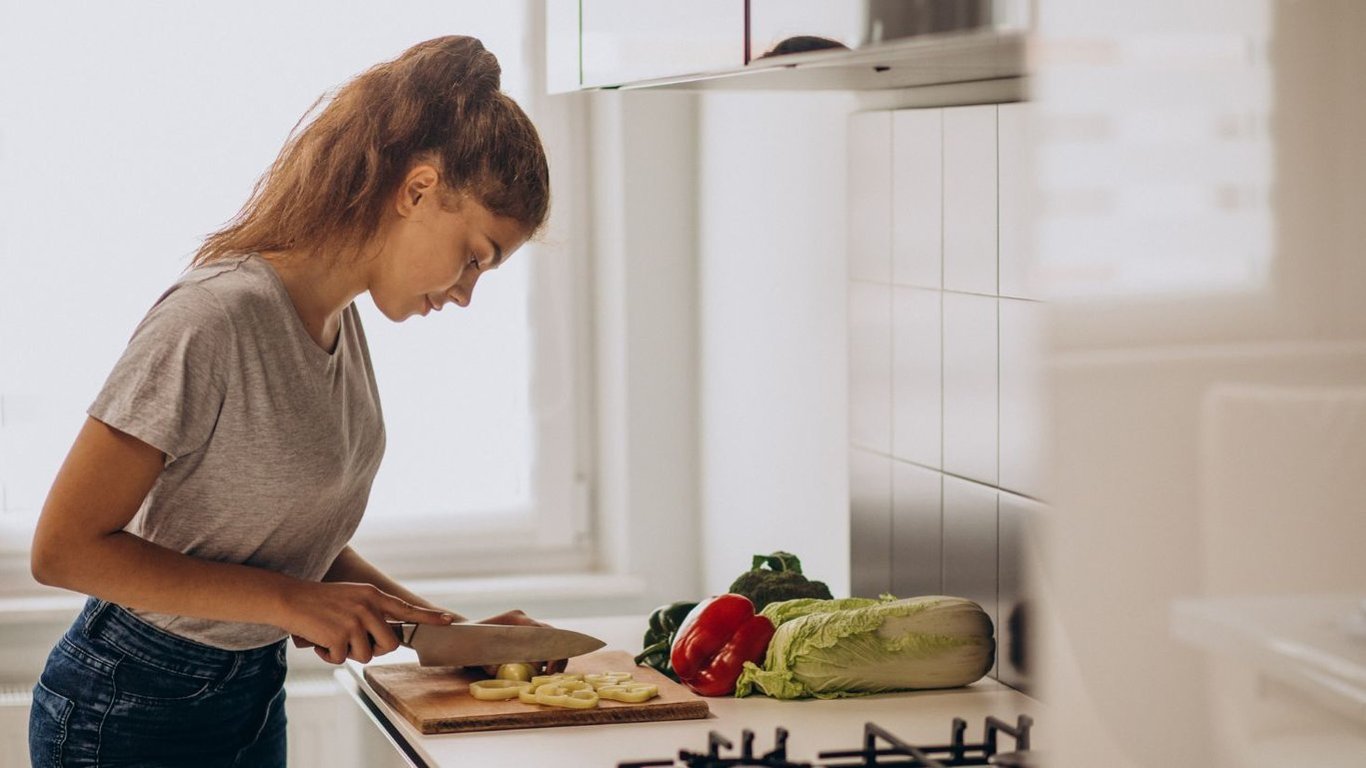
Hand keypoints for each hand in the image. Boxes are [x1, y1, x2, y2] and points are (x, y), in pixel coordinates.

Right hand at [277, 581, 454, 664]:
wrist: (290, 598)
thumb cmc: (319, 601)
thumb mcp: (351, 597)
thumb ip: (371, 612)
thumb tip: (384, 637)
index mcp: (372, 596)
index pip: (406, 609)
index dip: (429, 617)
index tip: (448, 621)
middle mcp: (368, 607)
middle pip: (388, 645)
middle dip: (374, 650)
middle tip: (354, 644)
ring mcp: (354, 622)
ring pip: (364, 655)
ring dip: (346, 653)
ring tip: (331, 637)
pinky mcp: (339, 636)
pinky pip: (340, 659)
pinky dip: (328, 655)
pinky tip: (318, 641)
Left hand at [472, 609, 568, 675]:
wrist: (465, 633)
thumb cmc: (469, 640)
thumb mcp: (475, 650)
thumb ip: (485, 660)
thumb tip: (496, 670)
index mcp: (514, 617)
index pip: (536, 629)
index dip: (541, 647)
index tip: (539, 667)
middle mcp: (525, 621)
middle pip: (550, 633)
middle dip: (554, 653)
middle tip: (550, 672)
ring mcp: (529, 628)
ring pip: (552, 640)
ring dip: (555, 657)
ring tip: (551, 674)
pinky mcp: (530, 638)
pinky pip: (546, 646)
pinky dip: (551, 658)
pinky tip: (547, 672)